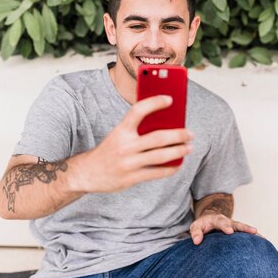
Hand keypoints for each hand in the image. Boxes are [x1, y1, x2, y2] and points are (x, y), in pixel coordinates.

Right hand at [71, 95, 193, 192]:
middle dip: (178, 134)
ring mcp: (128, 163)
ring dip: (179, 151)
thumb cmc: (109, 150)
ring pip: (161, 156)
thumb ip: (136, 130)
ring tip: (189, 147)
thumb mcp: (117, 135)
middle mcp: (124, 146)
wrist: (87, 173)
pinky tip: (178, 163)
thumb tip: (166, 125)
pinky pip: (157, 173)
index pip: (138, 111)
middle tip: (190, 133)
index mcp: (120, 131)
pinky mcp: (131, 178)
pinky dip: (171, 168)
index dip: (154, 103)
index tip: (170, 99)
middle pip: (158, 137)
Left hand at [190, 210, 260, 244]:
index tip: (230, 232)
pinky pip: (247, 234)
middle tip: (254, 231)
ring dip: (253, 232)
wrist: (211, 218)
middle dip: (245, 228)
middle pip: (238, 224)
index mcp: (217, 220)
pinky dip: (255, 237)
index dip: (226, 227)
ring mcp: (234, 226)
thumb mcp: (196, 226)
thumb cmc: (203, 224)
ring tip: (262, 237)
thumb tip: (197, 242)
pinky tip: (263, 242)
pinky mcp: (238, 232)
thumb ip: (195, 232)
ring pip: (244, 229)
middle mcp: (228, 222)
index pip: (221, 222)